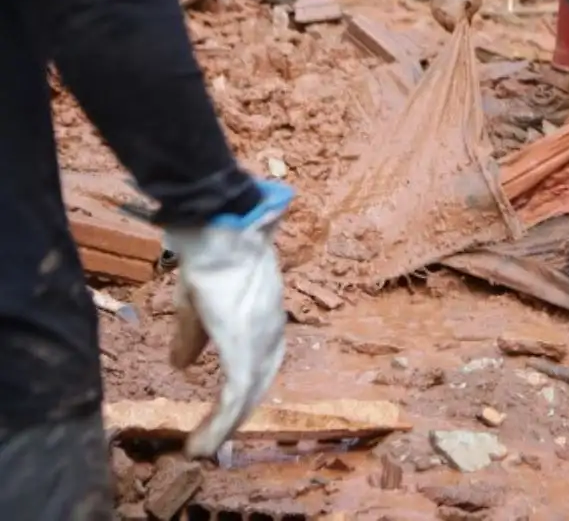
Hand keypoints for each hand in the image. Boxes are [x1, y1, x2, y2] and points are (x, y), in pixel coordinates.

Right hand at [165, 180, 293, 457]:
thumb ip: (194, 335)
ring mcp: (261, 342)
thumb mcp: (198, 305)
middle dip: (234, 416)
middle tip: (212, 442)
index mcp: (262, 322)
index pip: (258, 365)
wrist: (220, 236)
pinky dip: (220, 423)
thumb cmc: (211, 261)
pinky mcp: (246, 351)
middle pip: (257, 386)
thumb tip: (181, 365)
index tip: (223, 414)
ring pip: (248, 397)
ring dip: (225, 426)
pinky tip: (203, 443)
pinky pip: (236, 397)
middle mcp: (270, 334)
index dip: (241, 391)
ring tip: (203, 449)